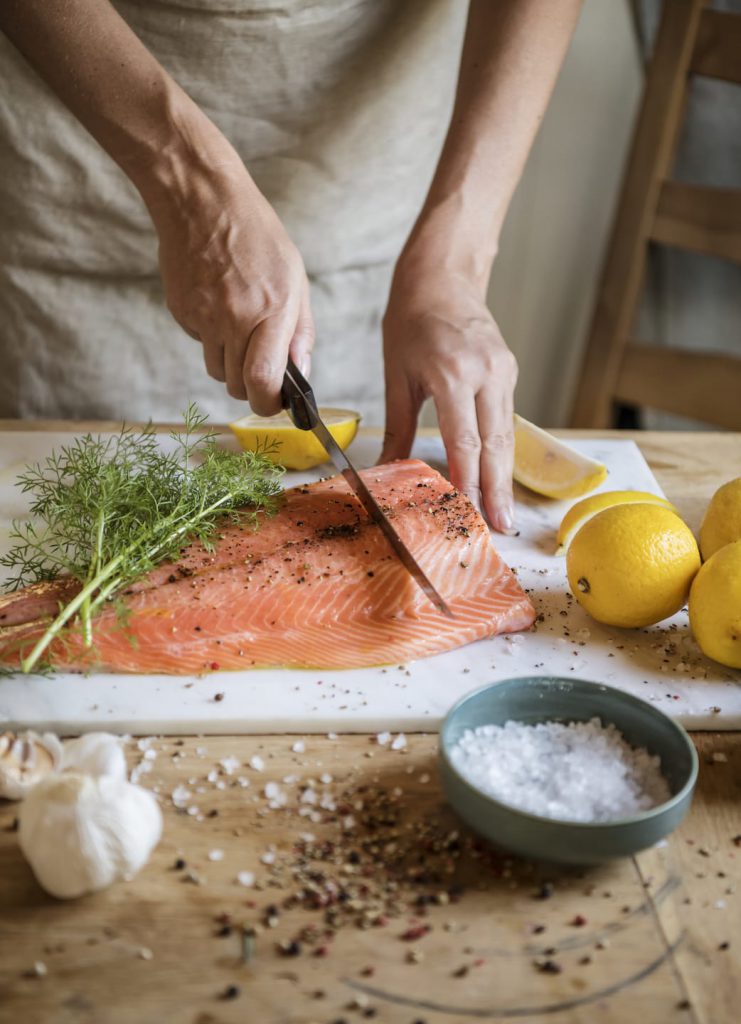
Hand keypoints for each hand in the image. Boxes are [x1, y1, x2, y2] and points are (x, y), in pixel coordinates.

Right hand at [144, 137, 313, 414]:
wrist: (202, 201)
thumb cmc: (258, 237)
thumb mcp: (295, 278)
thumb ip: (300, 332)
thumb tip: (302, 376)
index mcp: (271, 309)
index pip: (262, 380)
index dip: (269, 403)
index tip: (275, 403)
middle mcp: (235, 317)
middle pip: (237, 385)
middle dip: (251, 388)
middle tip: (260, 371)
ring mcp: (204, 316)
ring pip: (217, 371)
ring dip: (230, 364)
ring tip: (238, 327)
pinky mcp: (181, 312)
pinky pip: (200, 344)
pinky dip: (211, 338)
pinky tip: (217, 304)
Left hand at [381, 269, 517, 532]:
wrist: (443, 276)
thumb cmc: (412, 319)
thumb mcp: (396, 374)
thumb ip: (397, 426)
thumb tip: (388, 468)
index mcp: (454, 373)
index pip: (465, 439)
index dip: (468, 479)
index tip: (469, 511)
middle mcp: (486, 372)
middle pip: (496, 443)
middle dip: (498, 489)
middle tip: (502, 526)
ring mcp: (503, 371)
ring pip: (506, 434)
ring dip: (504, 475)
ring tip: (503, 512)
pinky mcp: (509, 370)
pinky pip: (506, 417)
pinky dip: (501, 449)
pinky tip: (497, 475)